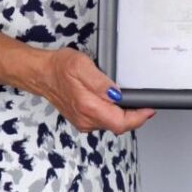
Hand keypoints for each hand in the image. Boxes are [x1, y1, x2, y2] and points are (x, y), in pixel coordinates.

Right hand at [33, 47, 154, 134]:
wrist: (41, 74)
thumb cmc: (60, 68)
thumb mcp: (82, 66)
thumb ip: (100, 82)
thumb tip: (117, 94)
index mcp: (88, 107)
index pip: (120, 123)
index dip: (138, 118)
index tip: (149, 108)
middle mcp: (86, 119)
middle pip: (118, 125)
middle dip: (134, 116)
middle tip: (143, 101)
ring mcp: (83, 122)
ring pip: (111, 124)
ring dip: (124, 115)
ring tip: (131, 99)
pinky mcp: (82, 120)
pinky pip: (103, 120)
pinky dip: (113, 113)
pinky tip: (115, 102)